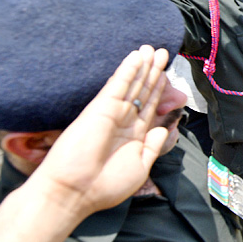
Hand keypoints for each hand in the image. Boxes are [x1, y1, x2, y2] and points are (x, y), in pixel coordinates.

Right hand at [27, 45, 171, 216]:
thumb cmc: (104, 187)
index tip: (167, 73)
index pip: (149, 106)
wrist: (75, 192)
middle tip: (164, 52)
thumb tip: (165, 130)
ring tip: (154, 49)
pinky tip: (137, 56)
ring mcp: (111, 114)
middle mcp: (123, 122)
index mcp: (133, 136)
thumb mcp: (139, 167)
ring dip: (143, 66)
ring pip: (132, 84)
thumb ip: (153, 147)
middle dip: (154, 71)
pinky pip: (118, 85)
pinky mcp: (100, 109)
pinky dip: (128, 70)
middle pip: (143, 91)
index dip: (159, 89)